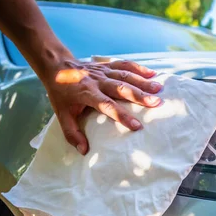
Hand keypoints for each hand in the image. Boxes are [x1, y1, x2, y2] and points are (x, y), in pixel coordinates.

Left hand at [41, 57, 161, 154]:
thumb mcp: (61, 115)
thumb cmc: (60, 94)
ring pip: (125, 76)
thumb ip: (72, 134)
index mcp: (87, 94)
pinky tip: (152, 74)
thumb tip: (84, 151)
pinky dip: (139, 68)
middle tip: (156, 103)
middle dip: (139, 96)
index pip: (107, 106)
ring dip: (143, 82)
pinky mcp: (107, 66)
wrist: (56, 66)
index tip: (136, 126)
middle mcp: (97, 81)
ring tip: (159, 89)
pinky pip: (124, 65)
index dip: (122, 116)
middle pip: (121, 88)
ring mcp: (103, 72)